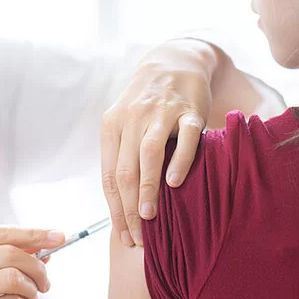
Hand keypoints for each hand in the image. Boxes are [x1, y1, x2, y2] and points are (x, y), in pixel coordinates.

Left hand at [101, 38, 217, 246]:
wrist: (173, 62)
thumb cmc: (146, 104)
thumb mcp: (125, 124)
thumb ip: (122, 156)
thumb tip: (121, 205)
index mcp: (112, 126)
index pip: (110, 176)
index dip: (115, 209)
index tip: (124, 236)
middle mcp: (132, 119)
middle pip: (125, 170)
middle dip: (129, 208)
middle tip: (138, 236)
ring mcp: (160, 113)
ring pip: (148, 155)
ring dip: (147, 188)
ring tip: (149, 216)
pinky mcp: (188, 110)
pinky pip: (185, 138)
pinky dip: (179, 161)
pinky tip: (175, 183)